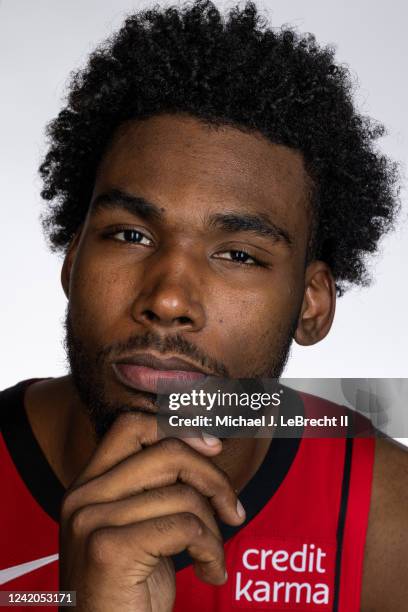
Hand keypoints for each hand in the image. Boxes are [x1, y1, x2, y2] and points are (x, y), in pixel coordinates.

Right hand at [59, 412, 244, 610]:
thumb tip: (208, 444)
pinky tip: (211, 572)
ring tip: (212, 557)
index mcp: (88, 484)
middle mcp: (82, 496)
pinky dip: (211, 550)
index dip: (179, 428)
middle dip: (214, 478)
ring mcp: (90, 520)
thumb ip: (156, 487)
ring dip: (214, 530)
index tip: (214, 448)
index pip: (132, 424)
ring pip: (183, 495)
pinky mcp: (108, 549)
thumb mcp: (140, 527)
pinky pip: (184, 527)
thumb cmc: (131, 590)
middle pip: (167, 452)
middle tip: (232, 510)